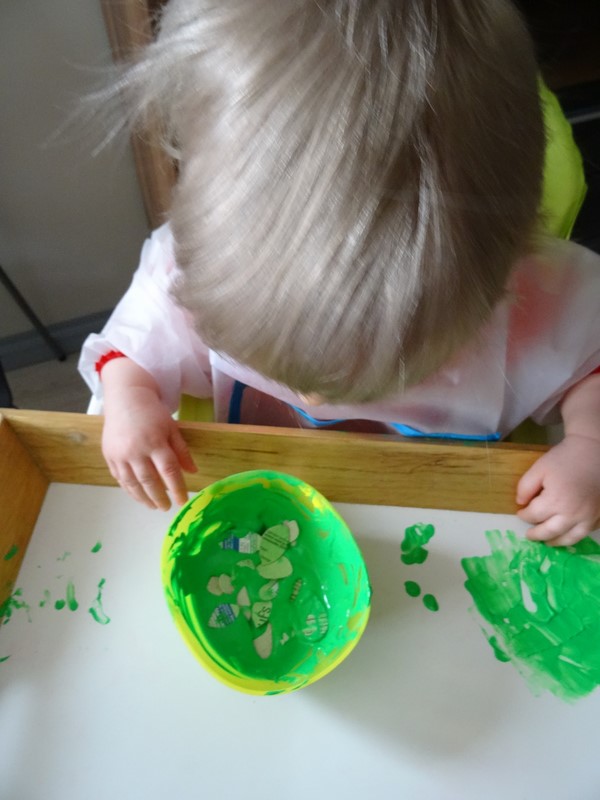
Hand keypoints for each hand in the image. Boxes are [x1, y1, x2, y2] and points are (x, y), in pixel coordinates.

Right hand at [101, 358, 196, 509]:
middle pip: (150, 481)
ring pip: (132, 483)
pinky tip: (138, 496)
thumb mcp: (172, 428)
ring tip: (153, 506)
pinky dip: (129, 490)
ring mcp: (120, 454)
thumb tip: (193, 472)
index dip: (177, 488)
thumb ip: (181, 451)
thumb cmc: (152, 412)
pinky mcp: (109, 456)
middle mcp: (136, 450)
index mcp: (155, 442)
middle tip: (167, 507)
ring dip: (143, 498)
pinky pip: (120, 478)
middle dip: (159, 497)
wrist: (125, 398)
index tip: (183, 501)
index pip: (168, 470)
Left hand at [516, 434, 599, 545]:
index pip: (533, 516)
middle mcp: (573, 514)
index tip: (521, 512)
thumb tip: (521, 504)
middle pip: (550, 532)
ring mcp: (588, 517)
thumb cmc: (564, 459)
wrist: (593, 451)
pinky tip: (567, 533)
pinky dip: (575, 536)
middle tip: (529, 535)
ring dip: (556, 541)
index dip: (524, 515)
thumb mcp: (539, 468)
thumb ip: (525, 487)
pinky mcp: (599, 516)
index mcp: (555, 501)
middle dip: (537, 534)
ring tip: (547, 541)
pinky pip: (586, 532)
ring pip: (570, 539)